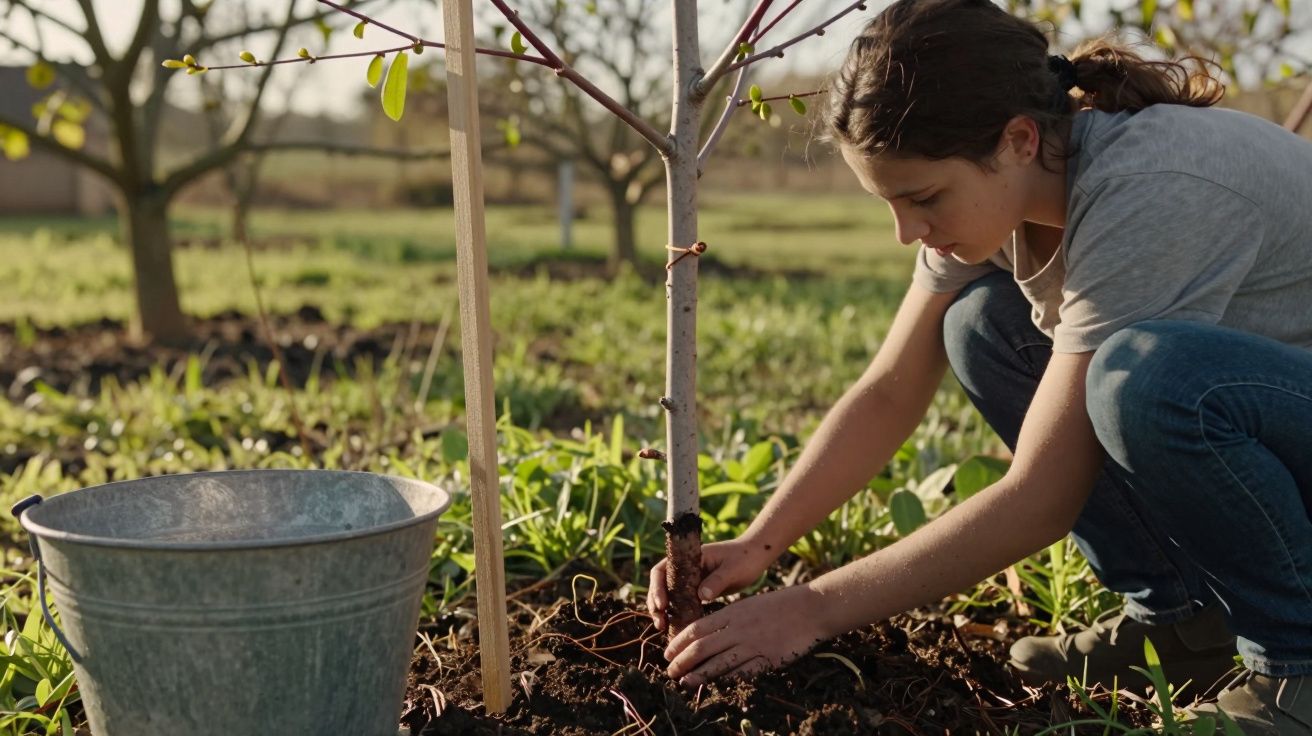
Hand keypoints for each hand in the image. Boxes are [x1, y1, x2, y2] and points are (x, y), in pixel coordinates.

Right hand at [646, 536, 776, 630]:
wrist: (757, 556)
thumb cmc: (745, 558)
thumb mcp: (733, 569)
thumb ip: (717, 581)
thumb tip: (701, 596)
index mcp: (690, 557)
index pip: (662, 569)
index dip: (657, 587)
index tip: (662, 604)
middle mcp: (686, 567)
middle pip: (661, 584)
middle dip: (656, 602)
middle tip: (660, 622)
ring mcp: (691, 578)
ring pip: (669, 594)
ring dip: (662, 610)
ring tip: (662, 627)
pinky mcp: (698, 589)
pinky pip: (681, 601)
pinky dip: (676, 613)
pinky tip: (675, 626)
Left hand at [662, 584, 828, 685]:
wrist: (810, 607)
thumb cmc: (778, 605)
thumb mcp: (747, 605)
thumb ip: (727, 618)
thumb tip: (704, 633)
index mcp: (732, 613)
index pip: (696, 628)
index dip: (678, 643)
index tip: (667, 653)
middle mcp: (738, 629)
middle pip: (701, 648)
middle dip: (681, 662)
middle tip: (669, 671)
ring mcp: (753, 645)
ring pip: (718, 663)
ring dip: (698, 675)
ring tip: (684, 682)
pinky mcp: (768, 659)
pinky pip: (743, 673)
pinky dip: (728, 680)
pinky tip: (717, 686)